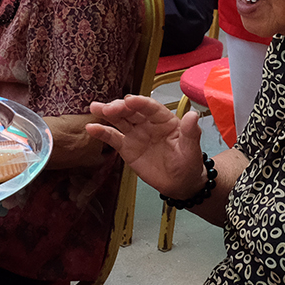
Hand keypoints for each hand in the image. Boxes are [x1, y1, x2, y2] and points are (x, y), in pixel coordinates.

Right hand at [86, 94, 202, 195]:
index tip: (130, 100)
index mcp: (164, 119)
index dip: (140, 103)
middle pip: (132, 111)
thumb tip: (193, 115)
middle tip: (109, 108)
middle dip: (120, 107)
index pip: (151, 108)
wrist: (180, 184)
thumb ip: (190, 132)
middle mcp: (148, 123)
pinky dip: (102, 132)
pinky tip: (91, 128)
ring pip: (120, 120)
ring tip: (95, 108)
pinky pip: (113, 138)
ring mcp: (136, 134)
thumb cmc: (188, 163)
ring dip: (107, 113)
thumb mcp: (191, 149)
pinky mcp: (126, 147)